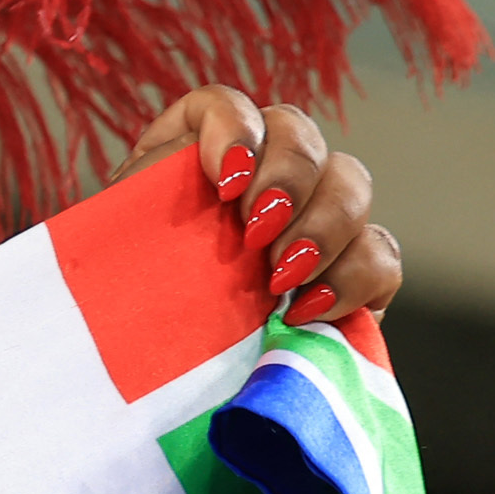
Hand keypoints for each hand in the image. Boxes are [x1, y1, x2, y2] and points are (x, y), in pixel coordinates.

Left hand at [118, 89, 396, 328]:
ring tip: (281, 280)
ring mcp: (308, 222)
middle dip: (287, 181)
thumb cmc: (114, 314)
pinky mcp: (346, 276)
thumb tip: (208, 182)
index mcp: (190, 160)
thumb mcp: (115, 251)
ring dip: (324, 228)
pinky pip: (380, 254)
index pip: (225, 106)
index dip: (236, 129)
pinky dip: (357, 277)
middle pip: (301, 136)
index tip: (224, 182)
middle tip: (256, 237)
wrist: (142, 387)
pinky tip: (310, 310)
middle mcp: (256, 178)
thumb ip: (152, 203)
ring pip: (351, 184)